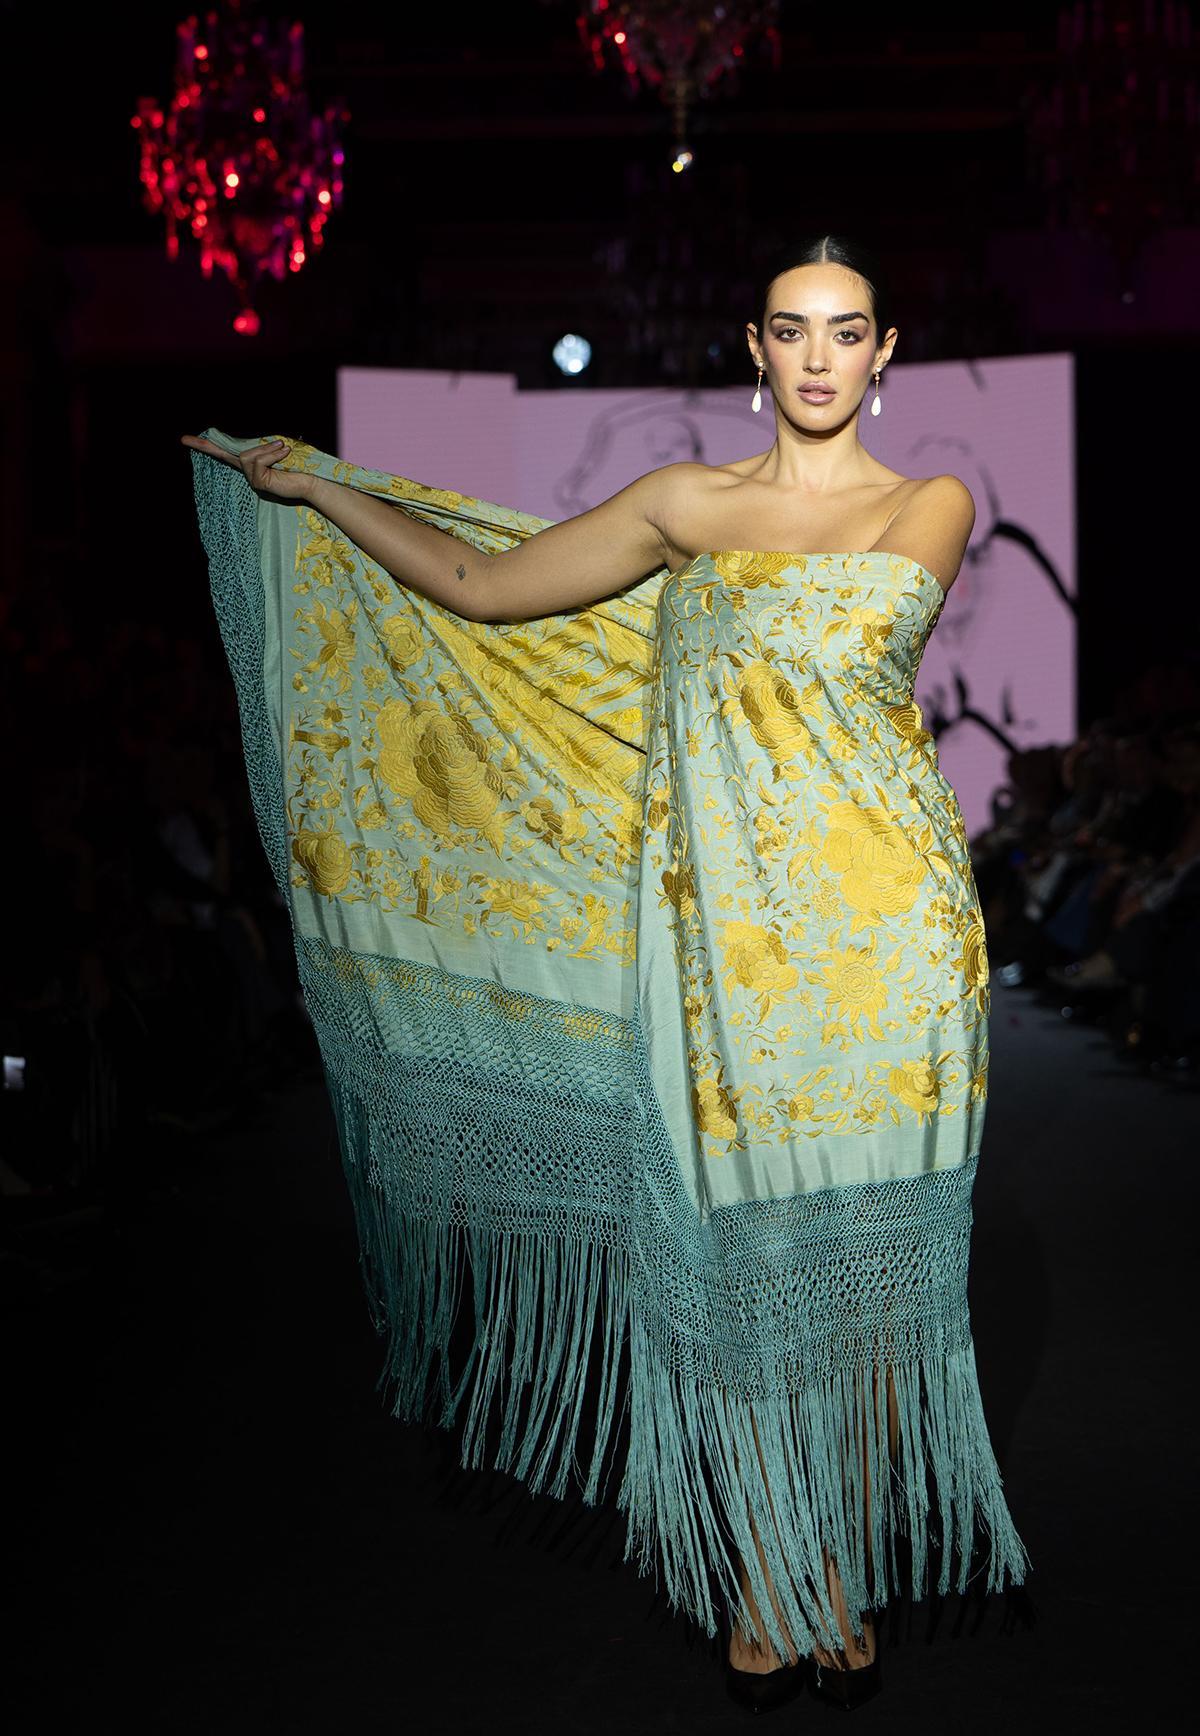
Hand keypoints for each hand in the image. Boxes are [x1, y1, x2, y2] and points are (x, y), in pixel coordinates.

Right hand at [180, 434, 314, 502]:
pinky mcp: (259, 483)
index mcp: (250, 462)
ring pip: (247, 456)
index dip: (206, 445)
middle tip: (184, 439)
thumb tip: (263, 441)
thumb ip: (264, 445)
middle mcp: (248, 471)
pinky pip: (258, 462)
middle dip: (204, 445)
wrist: (312, 479)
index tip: (185, 440)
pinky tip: (285, 453)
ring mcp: (252, 479)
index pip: (225, 451)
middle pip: (224, 454)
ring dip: (267, 449)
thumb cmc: (299, 464)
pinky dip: (272, 454)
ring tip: (284, 448)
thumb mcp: (279, 448)